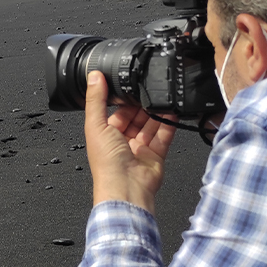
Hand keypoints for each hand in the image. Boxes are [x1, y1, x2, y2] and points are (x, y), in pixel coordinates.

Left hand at [83, 71, 175, 213]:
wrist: (126, 188)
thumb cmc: (106, 164)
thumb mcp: (96, 125)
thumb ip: (96, 100)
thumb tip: (93, 77)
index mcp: (104, 135)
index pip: (116, 112)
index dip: (124, 100)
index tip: (131, 84)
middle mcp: (122, 141)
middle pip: (135, 117)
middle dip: (142, 105)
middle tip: (149, 90)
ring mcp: (139, 148)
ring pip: (150, 124)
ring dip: (156, 112)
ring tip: (163, 97)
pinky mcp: (155, 155)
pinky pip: (164, 135)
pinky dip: (169, 123)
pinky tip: (173, 111)